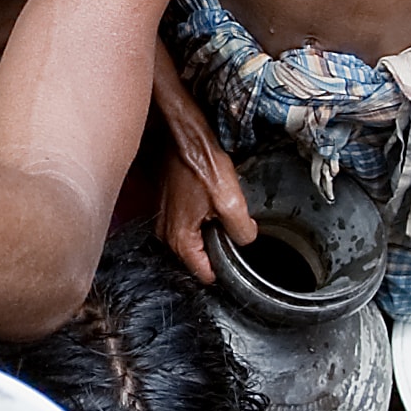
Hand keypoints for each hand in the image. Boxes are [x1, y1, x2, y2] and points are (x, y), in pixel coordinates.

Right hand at [151, 62, 252, 282]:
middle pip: (199, 257)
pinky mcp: (166, 205)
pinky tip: (210, 198)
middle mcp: (166, 234)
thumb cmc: (201, 163)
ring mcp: (163, 220)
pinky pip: (188, 222)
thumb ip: (241, 230)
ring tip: (220, 208)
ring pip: (194, 238)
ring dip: (209, 229)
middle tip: (231, 223)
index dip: (225, 267)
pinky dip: (201, 215)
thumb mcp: (230, 201)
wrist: (182, 136)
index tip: (237, 253)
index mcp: (180, 240)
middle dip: (217, 244)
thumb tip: (246, 239)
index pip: (205, 274)